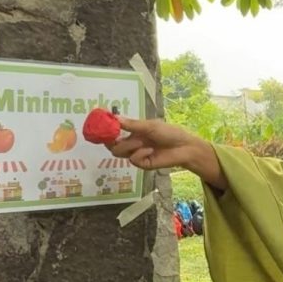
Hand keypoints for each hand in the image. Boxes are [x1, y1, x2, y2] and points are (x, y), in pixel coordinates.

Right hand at [107, 118, 228, 190]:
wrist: (183, 146)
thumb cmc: (169, 132)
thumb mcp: (149, 126)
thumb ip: (131, 124)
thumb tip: (115, 117)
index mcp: (133, 133)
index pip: (114, 134)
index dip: (105, 133)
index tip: (98, 129)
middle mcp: (133, 144)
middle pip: (113, 146)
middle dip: (113, 141)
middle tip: (115, 137)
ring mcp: (137, 154)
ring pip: (120, 153)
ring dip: (129, 146)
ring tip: (143, 143)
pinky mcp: (143, 164)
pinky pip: (133, 159)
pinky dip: (140, 154)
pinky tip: (150, 151)